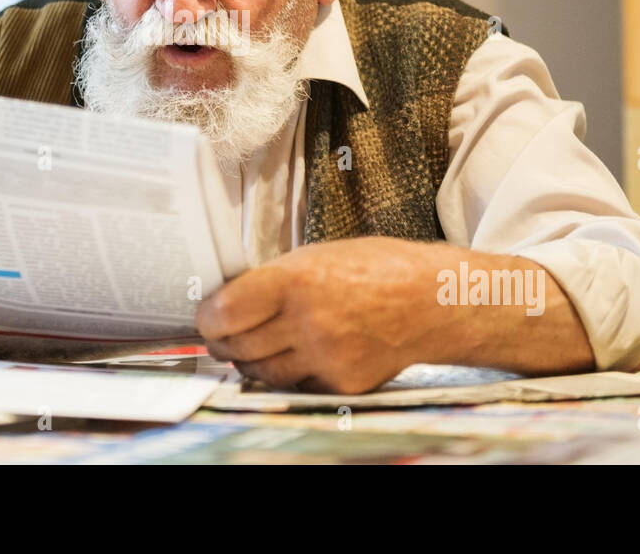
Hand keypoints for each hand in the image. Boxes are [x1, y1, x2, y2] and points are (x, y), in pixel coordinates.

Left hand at [196, 237, 451, 394]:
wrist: (433, 302)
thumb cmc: (378, 269)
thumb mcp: (319, 254)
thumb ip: (275, 279)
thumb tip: (233, 299)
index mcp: (297, 279)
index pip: (225, 312)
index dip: (207, 318)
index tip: (205, 317)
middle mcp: (308, 321)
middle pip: (237, 346)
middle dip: (221, 342)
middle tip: (218, 336)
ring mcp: (325, 357)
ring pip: (261, 372)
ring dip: (249, 361)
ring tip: (250, 347)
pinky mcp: (341, 383)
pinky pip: (294, 385)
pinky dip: (286, 374)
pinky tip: (292, 357)